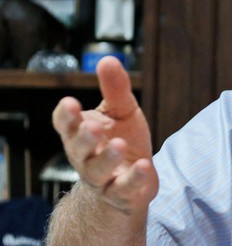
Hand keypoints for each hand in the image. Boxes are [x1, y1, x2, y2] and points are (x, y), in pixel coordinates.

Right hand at [52, 56, 157, 214]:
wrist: (131, 181)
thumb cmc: (122, 139)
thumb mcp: (121, 111)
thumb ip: (115, 89)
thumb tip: (107, 59)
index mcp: (82, 133)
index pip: (66, 124)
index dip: (66, 116)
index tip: (70, 103)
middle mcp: (86, 157)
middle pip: (78, 149)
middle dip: (84, 137)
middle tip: (93, 126)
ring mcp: (102, 178)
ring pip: (97, 170)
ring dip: (107, 158)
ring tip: (118, 145)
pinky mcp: (120, 194)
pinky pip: (123, 189)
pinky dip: (133, 179)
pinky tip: (144, 166)